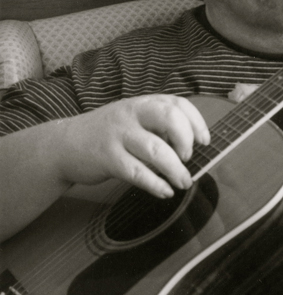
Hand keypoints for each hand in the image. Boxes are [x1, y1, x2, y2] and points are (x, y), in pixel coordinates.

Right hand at [56, 95, 209, 197]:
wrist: (65, 144)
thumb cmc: (108, 134)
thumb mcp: (134, 120)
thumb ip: (158, 127)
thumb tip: (190, 146)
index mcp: (143, 103)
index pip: (178, 103)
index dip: (196, 122)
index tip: (205, 141)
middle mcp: (132, 114)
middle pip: (169, 118)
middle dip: (186, 140)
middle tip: (188, 158)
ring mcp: (119, 135)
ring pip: (156, 149)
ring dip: (175, 169)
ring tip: (183, 182)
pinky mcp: (107, 158)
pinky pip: (137, 172)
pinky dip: (155, 184)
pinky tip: (164, 191)